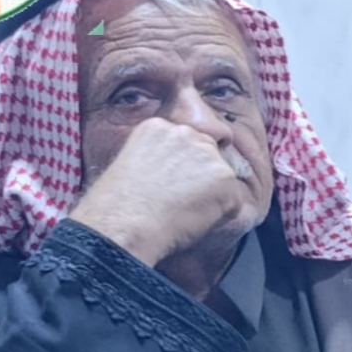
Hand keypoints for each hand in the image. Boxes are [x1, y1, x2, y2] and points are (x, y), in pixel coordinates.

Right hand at [68, 117, 261, 271]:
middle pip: (208, 153)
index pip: (184, 142)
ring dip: (210, 197)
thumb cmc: (118, 207)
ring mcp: (208, 154)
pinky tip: (193, 221)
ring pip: (222, 178)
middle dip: (201, 176)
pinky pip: (233, 203)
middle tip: (179, 201)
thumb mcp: (130, 166)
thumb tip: (174, 173)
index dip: (181, 168)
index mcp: (157, 127)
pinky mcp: (225, 178)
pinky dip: (220, 216)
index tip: (169, 185)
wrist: (124, 224)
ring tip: (182, 212)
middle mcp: (185, 133)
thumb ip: (157, 158)